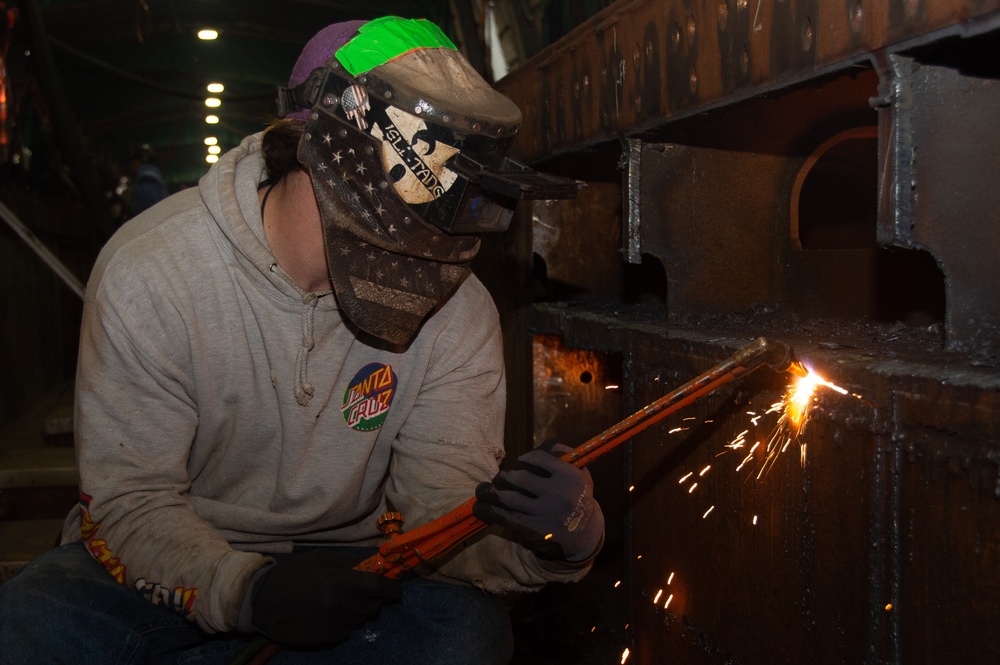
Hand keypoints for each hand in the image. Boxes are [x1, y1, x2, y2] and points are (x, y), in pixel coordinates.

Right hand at [249, 549, 401, 646]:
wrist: (263, 603)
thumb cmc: (292, 575)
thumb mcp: (320, 559)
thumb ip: (348, 562)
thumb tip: (371, 565)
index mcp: (342, 581)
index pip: (381, 587)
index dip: (392, 588)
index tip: (394, 588)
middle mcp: (343, 605)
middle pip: (374, 606)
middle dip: (372, 599)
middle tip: (357, 591)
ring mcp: (336, 624)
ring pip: (361, 619)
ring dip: (357, 610)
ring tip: (337, 601)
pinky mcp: (328, 638)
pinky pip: (346, 630)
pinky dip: (343, 622)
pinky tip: (326, 614)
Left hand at [473, 443, 603, 561]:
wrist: (585, 532)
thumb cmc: (577, 496)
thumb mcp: (580, 472)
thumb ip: (562, 456)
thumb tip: (544, 444)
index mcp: (569, 476)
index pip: (538, 458)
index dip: (525, 458)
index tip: (520, 461)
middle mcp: (558, 494)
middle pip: (521, 477)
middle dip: (505, 476)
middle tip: (501, 477)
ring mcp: (546, 513)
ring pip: (510, 498)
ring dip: (493, 492)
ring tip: (485, 490)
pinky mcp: (536, 530)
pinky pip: (509, 517)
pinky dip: (493, 511)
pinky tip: (485, 507)